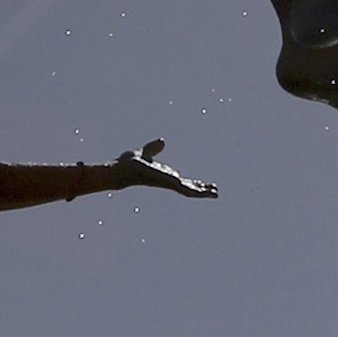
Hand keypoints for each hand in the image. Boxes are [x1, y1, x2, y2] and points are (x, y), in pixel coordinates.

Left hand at [102, 140, 216, 199]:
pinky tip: (206, 193)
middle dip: (202, 189)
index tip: (204, 185)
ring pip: (190, 191)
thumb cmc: (128, 164)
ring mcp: (169, 183)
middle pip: (189, 187)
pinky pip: (185, 190)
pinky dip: (197, 192)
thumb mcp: (144, 153)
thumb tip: (162, 142)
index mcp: (164, 174)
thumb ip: (153, 149)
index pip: (182, 181)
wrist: (121, 169)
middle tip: (215, 192)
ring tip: (216, 195)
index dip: (194, 183)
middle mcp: (168, 180)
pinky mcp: (168, 183)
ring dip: (203, 193)